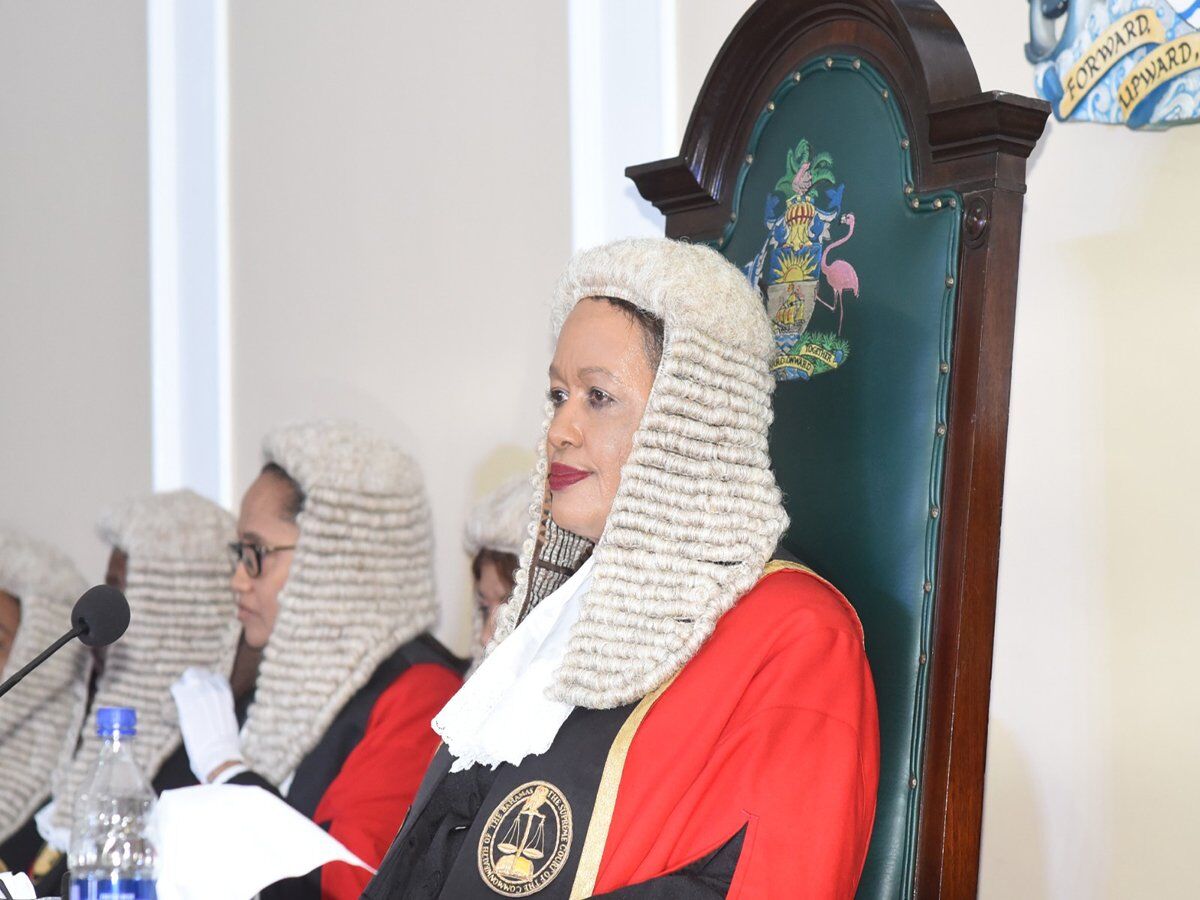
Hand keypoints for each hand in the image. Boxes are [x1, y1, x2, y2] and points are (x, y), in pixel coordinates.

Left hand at [170, 667, 242, 782]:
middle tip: (187, 688)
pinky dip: (175, 692)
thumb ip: (225, 711)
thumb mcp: (230, 721)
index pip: (216, 678)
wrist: (218, 753)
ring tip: (181, 694)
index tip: (203, 689)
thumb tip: (223, 713)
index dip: (208, 683)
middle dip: (192, 679)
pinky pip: (177, 688)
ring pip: (188, 677)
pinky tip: (175, 698)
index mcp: (226, 695)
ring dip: (183, 685)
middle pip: (199, 674)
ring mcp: (200, 695)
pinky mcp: (187, 703)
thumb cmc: (226, 744)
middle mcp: (214, 691)